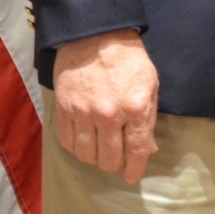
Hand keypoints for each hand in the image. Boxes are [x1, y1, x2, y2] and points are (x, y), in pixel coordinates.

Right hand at [51, 29, 159, 182]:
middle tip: (116, 157)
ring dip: (95, 157)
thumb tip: (148, 149)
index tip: (132, 176)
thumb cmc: (129, 61)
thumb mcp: (150, 85)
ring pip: (86, 155)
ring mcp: (83, 113)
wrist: (96, 37)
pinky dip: (76, 147)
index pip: (135, 150)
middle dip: (115, 163)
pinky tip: (84, 140)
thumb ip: (149, 119)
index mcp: (136, 108)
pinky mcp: (63, 110)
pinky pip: (68, 143)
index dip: (134, 168)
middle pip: (109, 158)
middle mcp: (109, 115)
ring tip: (100, 149)